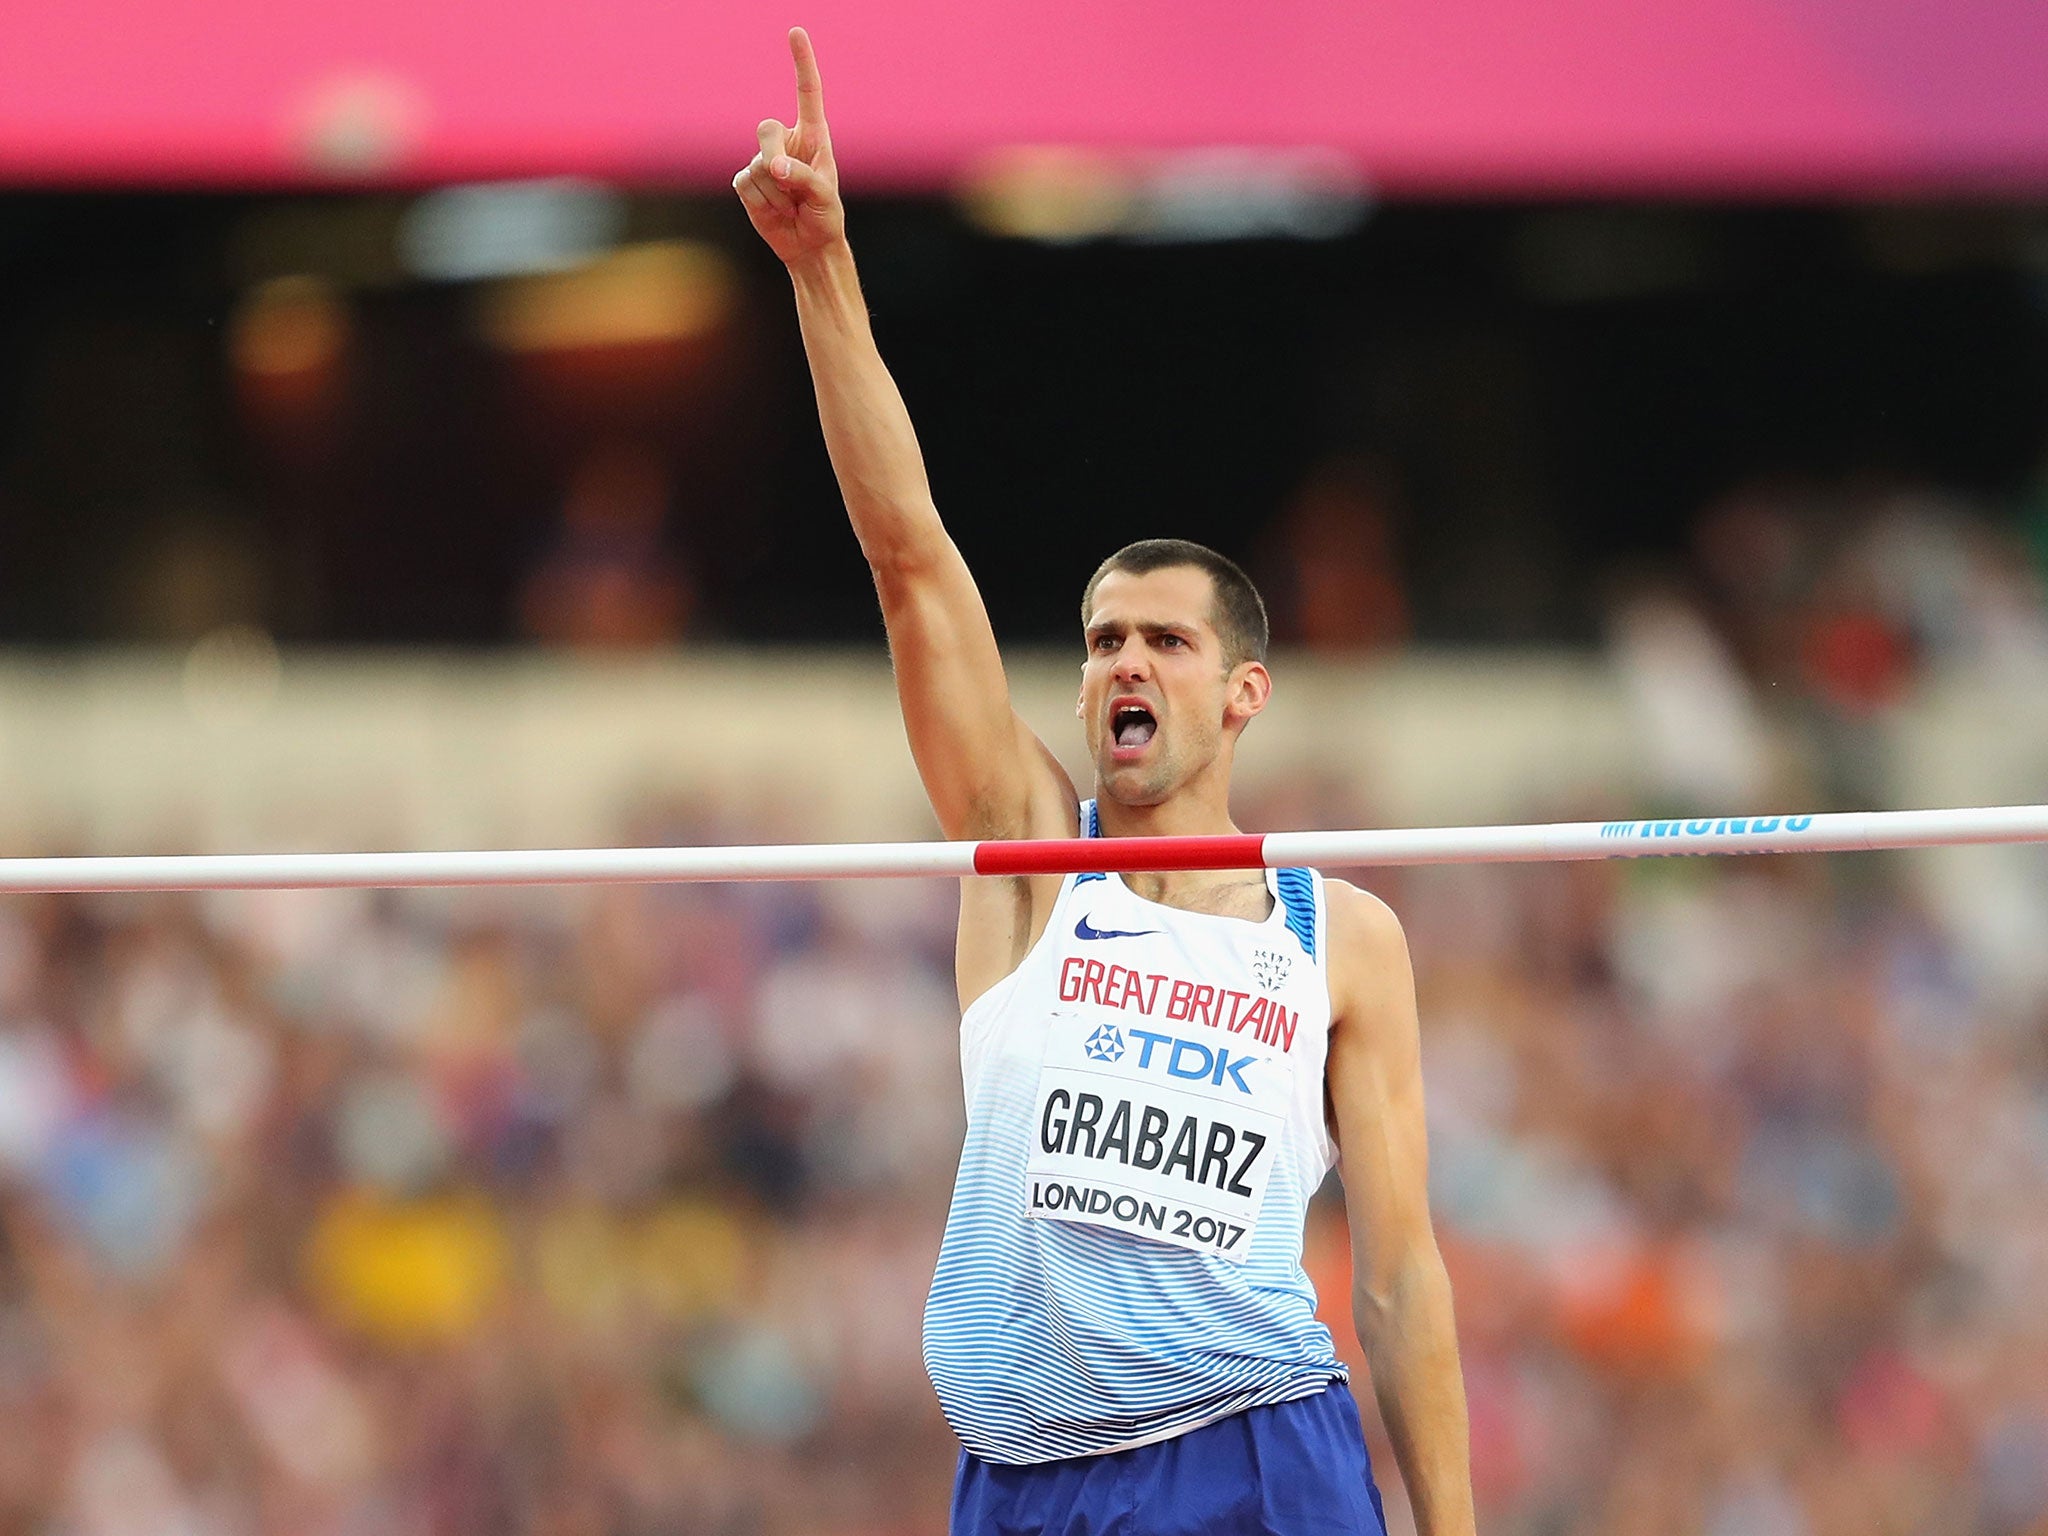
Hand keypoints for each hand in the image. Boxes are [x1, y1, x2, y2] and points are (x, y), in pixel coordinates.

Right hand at [733, 27, 844, 265]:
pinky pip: (745, 185)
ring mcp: (762, 160)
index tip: (796, 32)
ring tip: (791, 206)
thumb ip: (801, 176)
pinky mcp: (746, 181)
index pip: (807, 93)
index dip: (802, 62)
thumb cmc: (824, 216)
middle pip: (766, 130)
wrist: (808, 246)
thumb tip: (772, 167)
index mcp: (813, 136)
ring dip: (775, 193)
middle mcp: (786, 142)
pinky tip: (776, 211)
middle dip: (773, 156)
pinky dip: (762, 203)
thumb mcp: (824, 196)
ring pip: (757, 165)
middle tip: (787, 181)